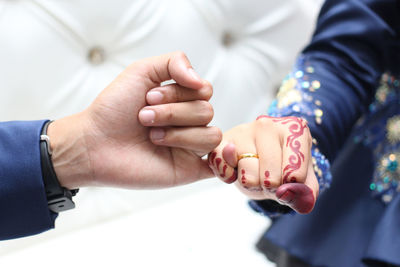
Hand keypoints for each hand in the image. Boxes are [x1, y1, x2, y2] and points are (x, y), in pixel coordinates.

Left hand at [47, 52, 221, 188]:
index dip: (179, 92)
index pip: (204, 90)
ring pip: (211, 134)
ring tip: (152, 137)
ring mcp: (189, 146)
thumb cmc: (113, 108)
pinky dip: (219, 160)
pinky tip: (197, 155)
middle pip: (206, 111)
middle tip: (143, 117)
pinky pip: (217, 165)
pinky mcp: (188, 170)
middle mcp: (187, 121)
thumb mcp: (142, 71)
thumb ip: (175, 62)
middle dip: (173, 112)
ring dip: (178, 133)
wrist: (94, 143)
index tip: (148, 97)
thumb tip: (200, 81)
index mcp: (181, 100)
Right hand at [208, 115, 318, 213]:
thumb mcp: (302, 181)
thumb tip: (285, 193)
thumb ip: (306, 193)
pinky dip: (229, 177)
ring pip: (248, 177)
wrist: (257, 159)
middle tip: (269, 176)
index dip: (291, 187)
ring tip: (252, 171)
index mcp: (294, 129)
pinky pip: (224, 169)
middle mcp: (268, 125)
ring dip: (251, 184)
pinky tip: (235, 169)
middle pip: (272, 178)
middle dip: (270, 187)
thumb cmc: (281, 166)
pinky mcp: (221, 141)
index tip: (290, 178)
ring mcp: (243, 131)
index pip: (296, 174)